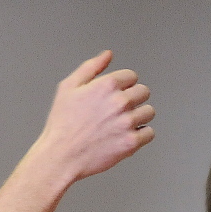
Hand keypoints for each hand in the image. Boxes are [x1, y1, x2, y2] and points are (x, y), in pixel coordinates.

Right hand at [36, 50, 154, 180]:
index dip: (123, 85)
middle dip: (134, 99)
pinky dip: (141, 135)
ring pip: (149, 112)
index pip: (132, 76)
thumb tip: (107, 55)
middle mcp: (120, 101)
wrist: (61, 156)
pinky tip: (126, 136)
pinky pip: (150, 133)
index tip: (116, 95)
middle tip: (119, 111)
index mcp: (107, 85)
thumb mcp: (68, 87)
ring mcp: (128, 122)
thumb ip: (91, 67)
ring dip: (139, 116)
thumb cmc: (62, 124)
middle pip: (144, 92)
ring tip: (122, 124)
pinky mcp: (132, 142)